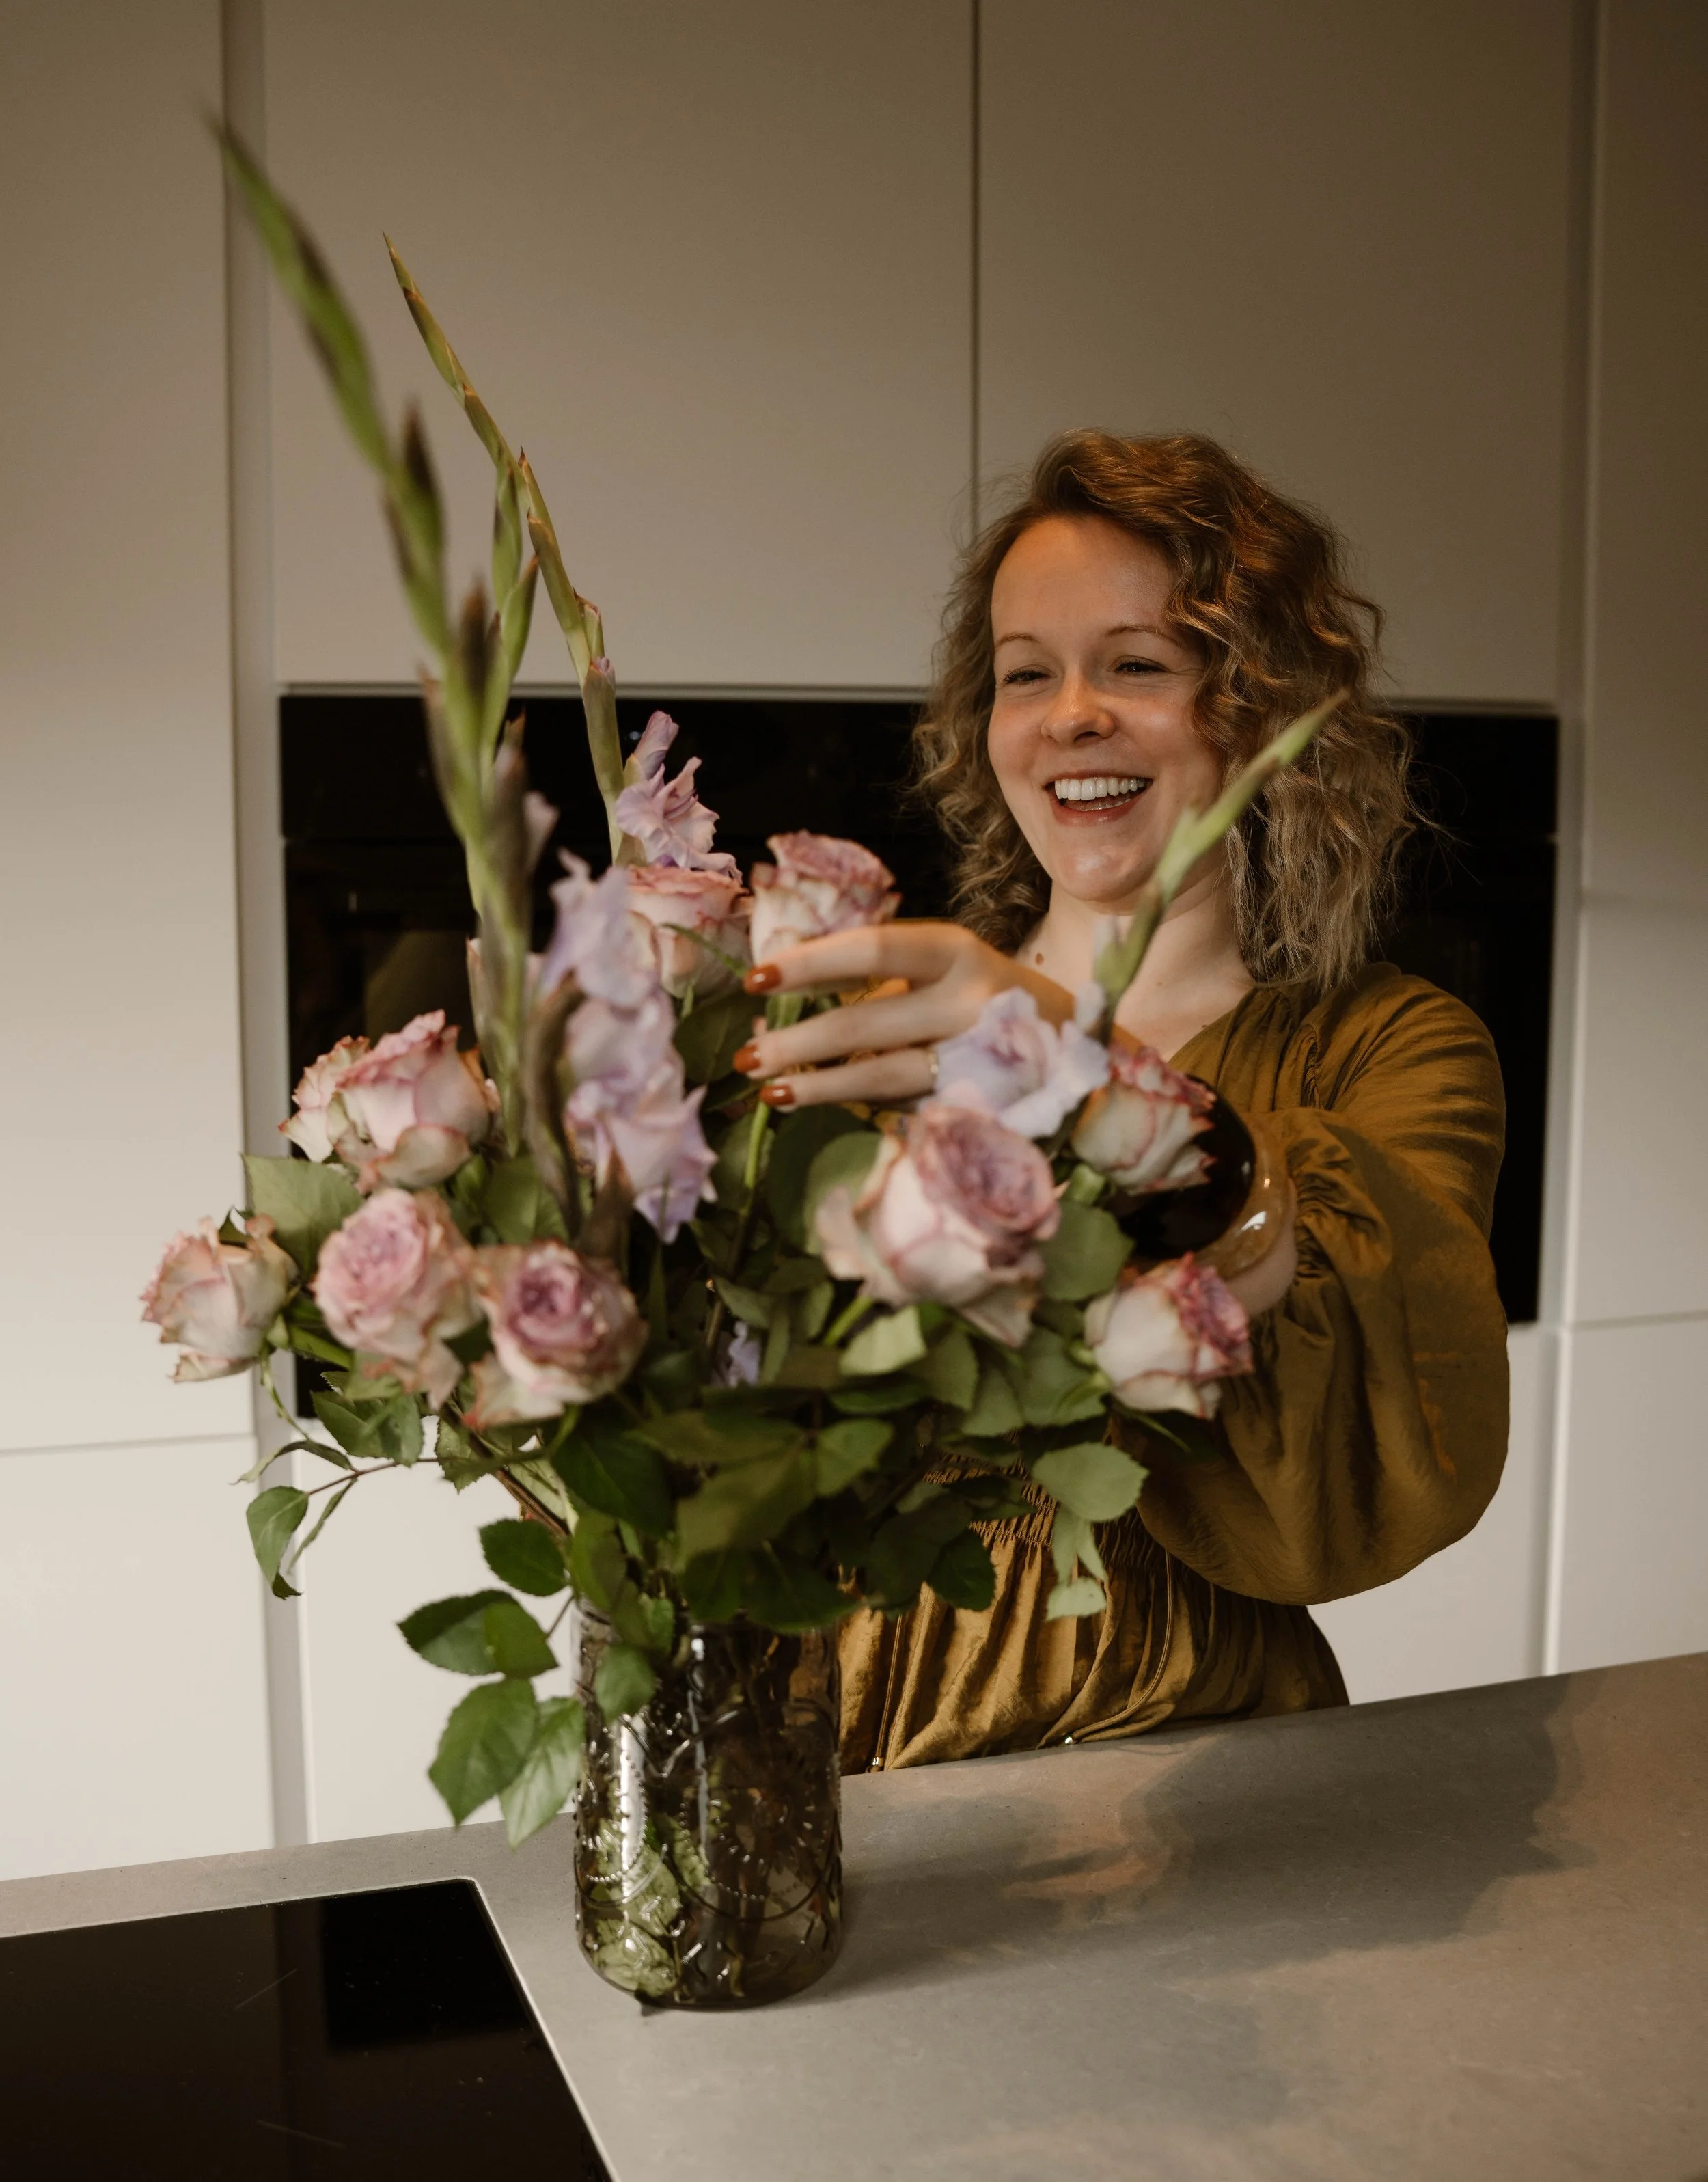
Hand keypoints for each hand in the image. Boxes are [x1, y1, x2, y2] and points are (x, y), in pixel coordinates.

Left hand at [734, 921, 1071, 1109]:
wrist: (1084, 1049)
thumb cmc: (988, 999)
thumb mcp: (947, 968)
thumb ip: (883, 978)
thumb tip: (785, 993)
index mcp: (955, 951)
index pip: (871, 949)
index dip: (810, 963)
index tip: (755, 979)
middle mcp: (971, 999)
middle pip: (868, 1020)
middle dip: (799, 1041)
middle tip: (747, 1057)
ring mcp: (979, 1057)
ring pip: (884, 1076)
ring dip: (820, 1086)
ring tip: (771, 1094)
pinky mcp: (983, 1104)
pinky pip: (908, 1107)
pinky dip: (865, 1104)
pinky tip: (826, 1103)